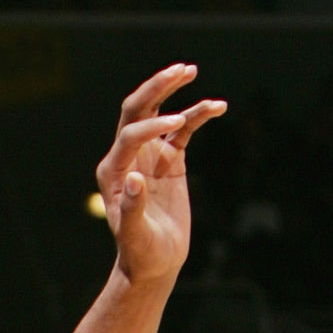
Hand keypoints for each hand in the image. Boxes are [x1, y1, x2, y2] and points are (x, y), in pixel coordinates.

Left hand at [95, 65, 225, 286]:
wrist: (154, 263)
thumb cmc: (140, 252)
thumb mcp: (135, 235)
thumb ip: (132, 208)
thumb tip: (134, 178)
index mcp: (114, 170)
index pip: (131, 133)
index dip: (152, 124)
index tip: (176, 123)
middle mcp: (128, 156)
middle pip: (139, 109)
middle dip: (157, 87)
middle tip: (180, 70)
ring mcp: (150, 155)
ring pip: (160, 112)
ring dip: (173, 90)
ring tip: (191, 70)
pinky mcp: (171, 159)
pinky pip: (185, 129)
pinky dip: (199, 115)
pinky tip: (218, 107)